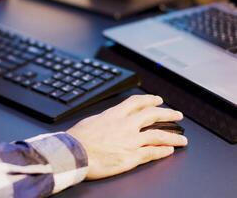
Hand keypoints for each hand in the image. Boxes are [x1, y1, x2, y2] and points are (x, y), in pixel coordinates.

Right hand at [67, 95, 187, 179]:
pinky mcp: (131, 156)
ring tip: (182, 139)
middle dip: (168, 114)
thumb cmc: (77, 139)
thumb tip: (107, 120)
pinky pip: (152, 152)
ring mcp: (131, 141)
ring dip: (173, 136)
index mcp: (114, 115)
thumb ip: (104, 119)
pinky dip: (163, 151)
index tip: (157, 100)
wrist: (74, 153)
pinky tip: (169, 151)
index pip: (137, 102)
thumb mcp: (91, 121)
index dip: (150, 100)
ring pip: (158, 135)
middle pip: (153, 115)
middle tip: (177, 115)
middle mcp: (126, 125)